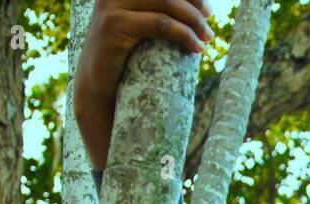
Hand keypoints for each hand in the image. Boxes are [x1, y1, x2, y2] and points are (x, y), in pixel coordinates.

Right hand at [73, 0, 214, 169]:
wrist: (98, 89)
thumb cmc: (126, 62)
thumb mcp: (141, 30)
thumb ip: (157, 14)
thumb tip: (195, 10)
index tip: (207, 9)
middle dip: (193, 4)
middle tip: (210, 21)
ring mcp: (111, 6)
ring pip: (165, 3)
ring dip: (193, 19)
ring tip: (208, 37)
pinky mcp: (114, 25)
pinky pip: (159, 24)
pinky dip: (183, 34)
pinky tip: (196, 48)